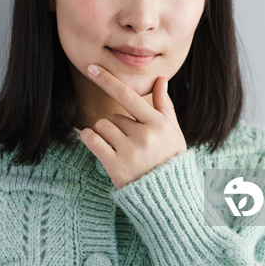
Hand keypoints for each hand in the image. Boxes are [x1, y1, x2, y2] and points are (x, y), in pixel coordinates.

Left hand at [79, 64, 186, 189]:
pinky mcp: (115, 166)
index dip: (108, 80)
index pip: (128, 95)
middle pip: (113, 116)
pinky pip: (91, 140)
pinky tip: (100, 146)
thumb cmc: (170, 160)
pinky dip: (91, 139)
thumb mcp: (173, 132)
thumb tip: (161, 79)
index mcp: (158, 124)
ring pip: (102, 126)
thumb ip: (164, 105)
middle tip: (132, 143)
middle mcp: (144, 136)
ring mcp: (128, 152)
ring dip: (105, 134)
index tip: (92, 67)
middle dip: (117, 126)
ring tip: (121, 149)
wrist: (169, 198)